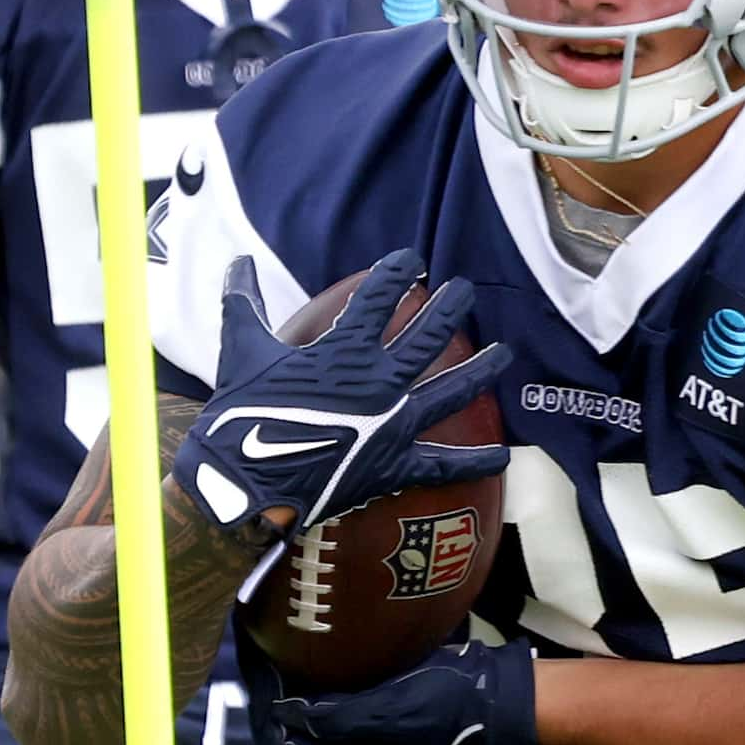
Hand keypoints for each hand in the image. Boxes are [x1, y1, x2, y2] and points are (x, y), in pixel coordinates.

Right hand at [173, 249, 510, 533]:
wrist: (244, 483)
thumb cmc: (241, 415)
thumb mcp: (242, 351)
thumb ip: (245, 303)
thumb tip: (240, 261)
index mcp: (345, 350)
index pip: (379, 297)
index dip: (397, 273)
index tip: (411, 260)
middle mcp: (380, 382)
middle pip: (428, 336)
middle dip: (450, 309)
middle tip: (465, 290)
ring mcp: (394, 424)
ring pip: (451, 390)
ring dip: (481, 370)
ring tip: (505, 353)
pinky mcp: (396, 465)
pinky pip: (443, 464)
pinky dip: (474, 461)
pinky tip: (504, 455)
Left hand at [239, 627, 537, 744]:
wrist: (489, 692)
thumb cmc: (440, 705)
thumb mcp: (386, 712)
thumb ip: (333, 717)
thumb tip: (283, 711)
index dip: (263, 712)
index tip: (258, 668)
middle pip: (287, 733)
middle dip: (269, 696)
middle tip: (257, 651)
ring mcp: (357, 737)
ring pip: (303, 716)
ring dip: (286, 688)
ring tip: (272, 648)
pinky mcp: (368, 714)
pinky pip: (324, 702)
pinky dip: (308, 682)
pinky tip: (302, 653)